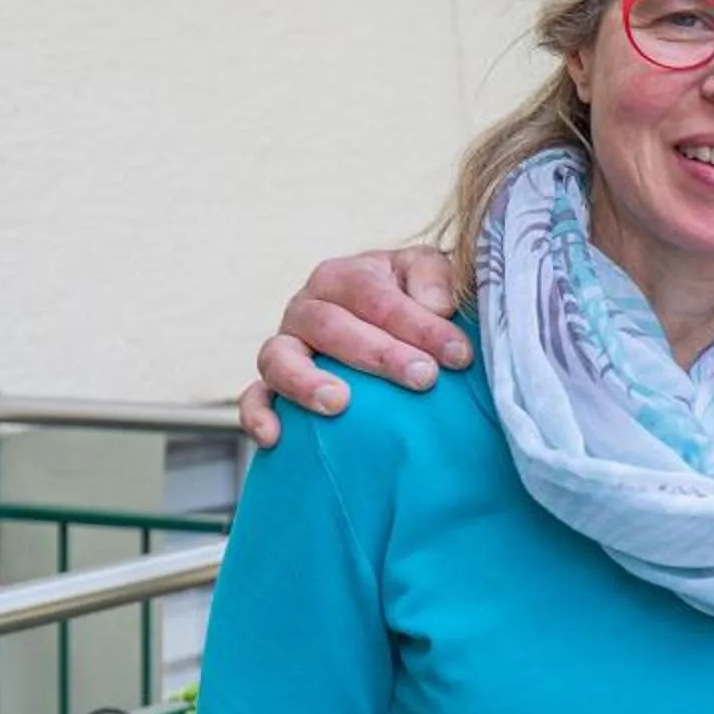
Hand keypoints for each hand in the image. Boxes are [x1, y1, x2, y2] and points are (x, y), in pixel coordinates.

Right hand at [239, 246, 464, 446]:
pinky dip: (258, 415)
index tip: (459, 355)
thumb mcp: (429, 275)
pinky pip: (254, 397)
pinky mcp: (271, 383)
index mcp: (346, 276)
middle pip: (331, 326)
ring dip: (306, 381)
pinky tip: (276, 437)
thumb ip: (435, 279)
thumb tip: (436, 307)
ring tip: (339, 403)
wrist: (391, 324)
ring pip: (279, 358)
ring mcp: (285, 345)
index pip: (376, 297)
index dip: (419, 325)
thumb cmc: (414, 299)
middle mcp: (307, 307)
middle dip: (380, 354)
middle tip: (423, 378)